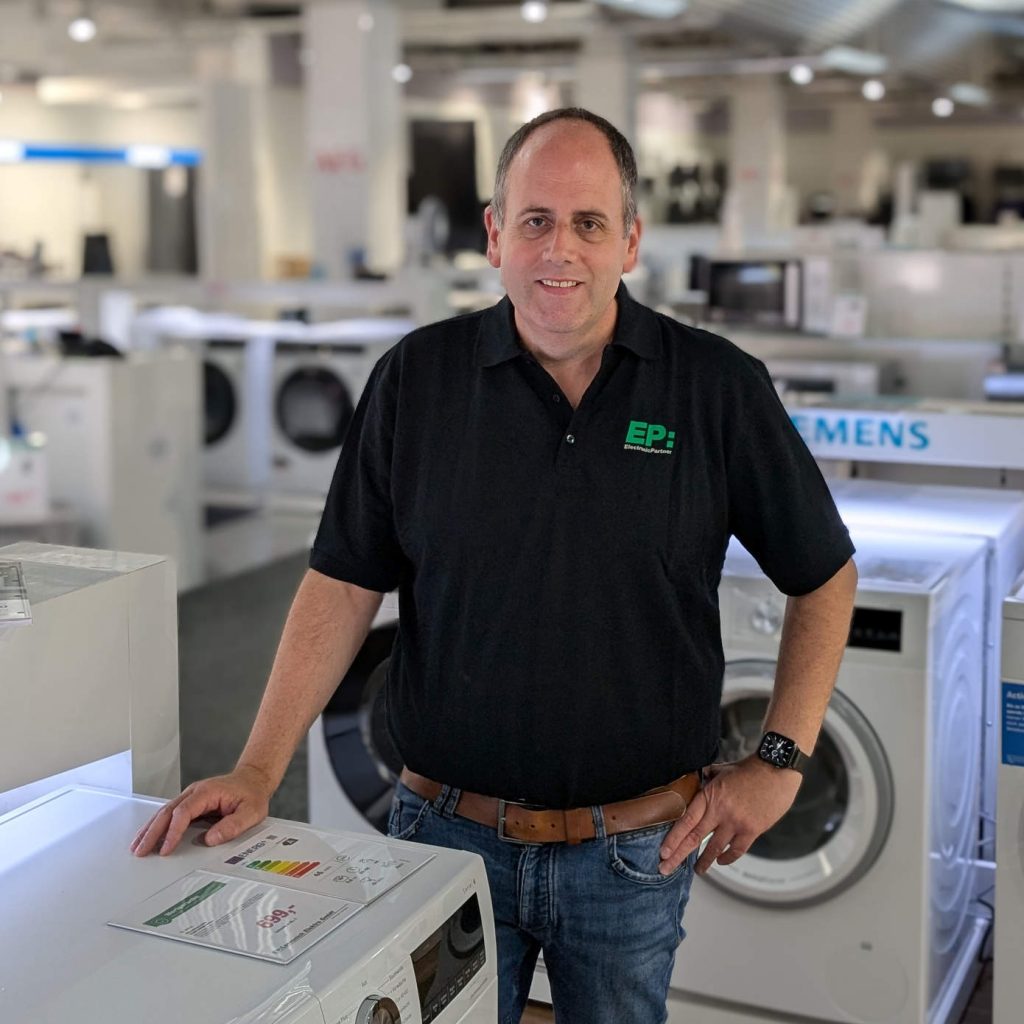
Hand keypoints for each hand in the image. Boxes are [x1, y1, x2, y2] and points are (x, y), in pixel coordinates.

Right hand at [130, 765, 273, 856]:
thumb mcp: (252, 811)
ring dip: (150, 829)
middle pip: (167, 812)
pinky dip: (157, 826)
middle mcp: (195, 792)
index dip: (173, 832)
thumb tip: (211, 839)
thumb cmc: (252, 794)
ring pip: (164, 813)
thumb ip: (233, 825)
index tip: (166, 849)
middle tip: (140, 851)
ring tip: (137, 847)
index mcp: (207, 792)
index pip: (183, 812)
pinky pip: (170, 815)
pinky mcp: (190, 803)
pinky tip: (149, 837)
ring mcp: (191, 797)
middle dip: (152, 832)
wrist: (253, 779)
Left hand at [658, 755, 801, 875]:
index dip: (673, 839)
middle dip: (678, 855)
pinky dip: (727, 858)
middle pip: (694, 838)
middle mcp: (720, 811)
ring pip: (714, 848)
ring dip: (704, 862)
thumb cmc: (749, 769)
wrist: (776, 770)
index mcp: (709, 795)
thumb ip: (707, 778)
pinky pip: (736, 850)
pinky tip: (721, 861)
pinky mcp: (752, 830)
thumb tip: (697, 779)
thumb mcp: (721, 770)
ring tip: (697, 871)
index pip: (686, 821)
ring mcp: (736, 822)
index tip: (663, 852)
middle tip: (666, 869)